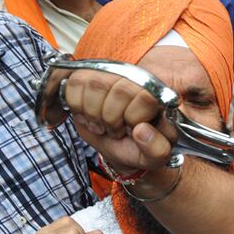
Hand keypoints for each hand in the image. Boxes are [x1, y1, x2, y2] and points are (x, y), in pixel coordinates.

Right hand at [62, 69, 176, 172]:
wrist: (116, 147)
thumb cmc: (137, 149)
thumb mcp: (153, 158)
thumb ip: (157, 149)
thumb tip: (141, 130)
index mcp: (158, 98)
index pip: (145, 97)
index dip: (134, 118)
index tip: (132, 130)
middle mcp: (136, 81)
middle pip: (120, 90)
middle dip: (112, 119)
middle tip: (115, 130)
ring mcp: (111, 75)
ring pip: (95, 85)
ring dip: (94, 114)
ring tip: (102, 125)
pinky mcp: (87, 76)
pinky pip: (75, 84)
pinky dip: (77, 106)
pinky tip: (88, 116)